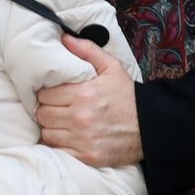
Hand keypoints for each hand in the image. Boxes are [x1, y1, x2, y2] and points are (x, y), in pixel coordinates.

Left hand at [34, 35, 142, 167]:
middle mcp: (81, 118)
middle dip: (46, 109)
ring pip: (47, 133)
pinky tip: (66, 136)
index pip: (45, 95)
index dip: (46, 93)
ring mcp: (83, 139)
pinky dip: (58, 144)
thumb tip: (64, 37)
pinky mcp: (88, 156)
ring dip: (50, 127)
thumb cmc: (128, 96)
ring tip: (59, 122)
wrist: (151, 126)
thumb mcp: (111, 67)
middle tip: (54, 107)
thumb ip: (87, 50)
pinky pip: (59, 150)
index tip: (51, 94)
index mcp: (84, 94)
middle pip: (43, 114)